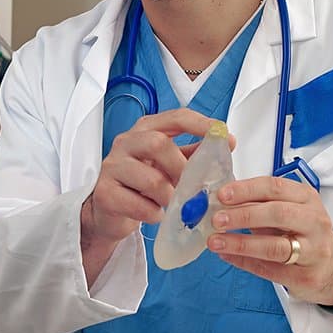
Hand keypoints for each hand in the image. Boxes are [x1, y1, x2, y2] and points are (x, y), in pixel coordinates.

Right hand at [81, 110, 235, 279]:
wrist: (108, 211)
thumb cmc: (141, 185)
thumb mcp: (168, 165)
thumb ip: (193, 154)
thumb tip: (227, 143)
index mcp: (145, 130)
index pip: (175, 118)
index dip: (201, 124)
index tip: (222, 135)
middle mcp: (125, 142)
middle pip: (158, 144)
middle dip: (183, 168)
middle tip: (194, 187)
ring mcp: (112, 167)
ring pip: (151, 180)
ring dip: (170, 197)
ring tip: (173, 206)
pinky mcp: (105, 193)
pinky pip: (139, 205)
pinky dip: (154, 214)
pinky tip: (155, 214)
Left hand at [205, 175, 332, 307]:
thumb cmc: (304, 233)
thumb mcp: (287, 211)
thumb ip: (258, 205)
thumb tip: (221, 203)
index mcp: (306, 198)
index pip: (275, 187)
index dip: (246, 190)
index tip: (222, 195)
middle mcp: (314, 221)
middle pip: (277, 214)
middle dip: (243, 215)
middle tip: (217, 219)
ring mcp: (313, 250)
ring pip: (274, 246)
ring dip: (240, 243)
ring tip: (216, 241)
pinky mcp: (306, 275)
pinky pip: (270, 269)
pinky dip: (244, 262)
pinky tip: (227, 255)